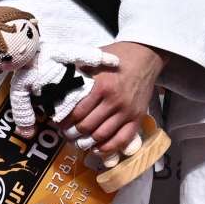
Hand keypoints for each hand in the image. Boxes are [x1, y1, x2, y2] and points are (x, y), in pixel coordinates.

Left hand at [58, 41, 164, 160]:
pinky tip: (97, 148)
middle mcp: (114, 101)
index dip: (65, 120)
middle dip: (73, 133)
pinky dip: (108, 148)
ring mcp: (127, 111)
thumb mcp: (96, 60)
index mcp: (101, 86)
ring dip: (87, 142)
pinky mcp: (137, 117)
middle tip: (66, 134)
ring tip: (78, 141)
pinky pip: (122, 139)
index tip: (58, 123)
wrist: (146, 55)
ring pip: (102, 135)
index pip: (78, 111)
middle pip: (87, 126)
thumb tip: (59, 86)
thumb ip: (80, 73)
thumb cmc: (118, 56)